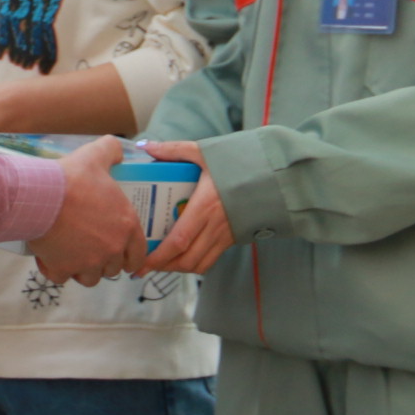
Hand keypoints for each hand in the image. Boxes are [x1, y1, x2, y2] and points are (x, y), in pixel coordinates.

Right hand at [29, 136, 142, 287]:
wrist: (40, 196)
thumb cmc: (72, 178)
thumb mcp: (96, 156)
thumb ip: (112, 150)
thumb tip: (118, 150)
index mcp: (126, 227)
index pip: (138, 255)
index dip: (131, 256)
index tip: (123, 254)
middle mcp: (111, 249)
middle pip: (113, 269)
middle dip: (106, 262)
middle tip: (94, 250)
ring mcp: (87, 262)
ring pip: (90, 278)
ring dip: (84, 270)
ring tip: (74, 256)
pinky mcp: (63, 268)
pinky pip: (62, 277)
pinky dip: (57, 270)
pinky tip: (51, 258)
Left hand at [142, 142, 234, 274]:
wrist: (273, 173)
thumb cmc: (239, 162)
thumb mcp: (205, 152)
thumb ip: (174, 150)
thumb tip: (146, 146)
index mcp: (205, 206)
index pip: (179, 240)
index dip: (159, 256)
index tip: (141, 262)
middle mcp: (215, 225)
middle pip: (186, 258)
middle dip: (163, 266)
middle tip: (144, 266)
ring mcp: (226, 234)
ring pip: (199, 264)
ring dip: (178, 268)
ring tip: (161, 264)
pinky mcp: (233, 238)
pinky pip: (211, 260)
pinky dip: (195, 264)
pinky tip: (183, 258)